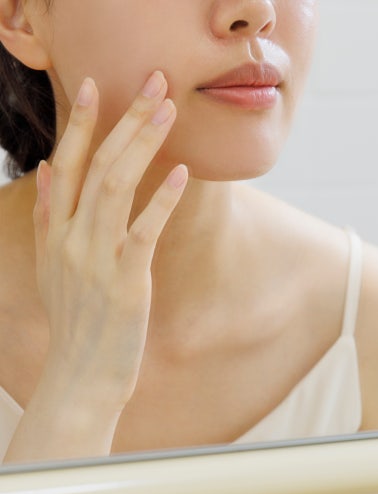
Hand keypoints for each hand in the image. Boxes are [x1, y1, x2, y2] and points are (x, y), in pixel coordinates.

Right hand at [32, 72, 187, 418]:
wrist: (81, 378)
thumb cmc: (76, 326)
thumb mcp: (52, 268)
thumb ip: (49, 217)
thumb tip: (48, 167)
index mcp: (56, 233)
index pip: (64, 164)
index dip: (79, 124)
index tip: (94, 86)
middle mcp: (72, 240)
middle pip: (96, 165)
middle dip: (125, 119)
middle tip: (153, 82)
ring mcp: (97, 260)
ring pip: (116, 186)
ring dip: (144, 144)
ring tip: (169, 110)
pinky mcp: (126, 282)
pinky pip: (143, 231)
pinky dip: (162, 199)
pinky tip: (180, 173)